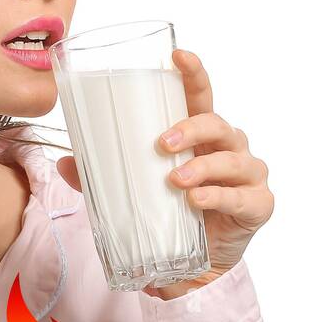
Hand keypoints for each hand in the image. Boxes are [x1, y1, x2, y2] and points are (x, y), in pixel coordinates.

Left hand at [56, 49, 273, 299]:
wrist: (196, 265)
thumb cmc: (172, 216)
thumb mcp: (134, 195)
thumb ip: (103, 179)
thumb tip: (64, 163)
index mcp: (202, 137)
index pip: (200, 97)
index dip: (194, 74)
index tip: (177, 55)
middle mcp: (230, 149)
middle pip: (218, 124)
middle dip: (191, 128)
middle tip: (161, 144)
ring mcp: (248, 176)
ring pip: (233, 159)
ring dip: (203, 166)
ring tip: (176, 181)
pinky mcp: (258, 206)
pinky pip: (241, 197)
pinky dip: (219, 197)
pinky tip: (198, 201)